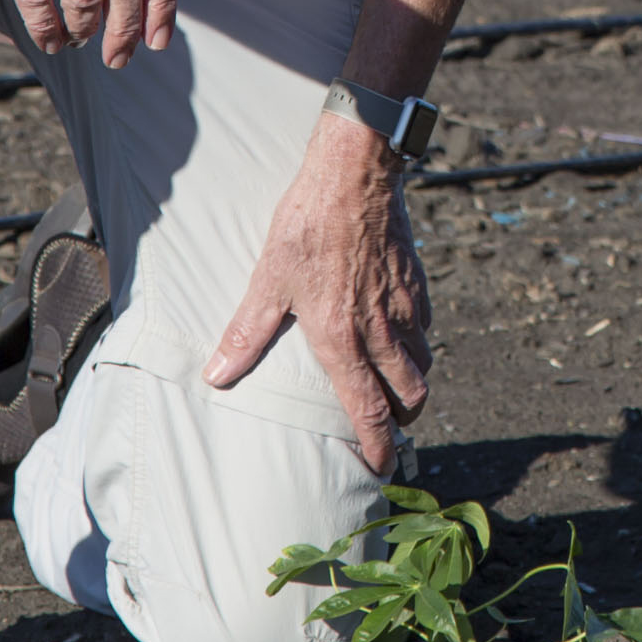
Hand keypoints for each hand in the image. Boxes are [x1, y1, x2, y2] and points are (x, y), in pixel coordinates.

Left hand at [206, 117, 431, 470]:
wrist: (355, 174)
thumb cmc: (309, 224)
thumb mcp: (268, 279)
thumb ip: (247, 333)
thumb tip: (216, 375)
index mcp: (343, 338)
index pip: (368, 409)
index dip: (376, 445)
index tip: (379, 467)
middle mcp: (381, 331)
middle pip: (410, 396)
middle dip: (402, 419)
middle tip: (387, 427)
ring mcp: (404, 307)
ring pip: (423, 365)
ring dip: (412, 384)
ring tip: (394, 388)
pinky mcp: (416, 283)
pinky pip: (425, 329)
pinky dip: (417, 345)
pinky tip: (399, 336)